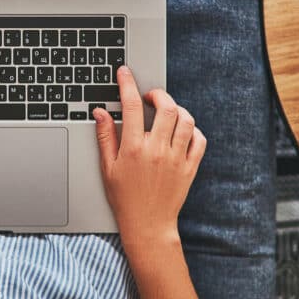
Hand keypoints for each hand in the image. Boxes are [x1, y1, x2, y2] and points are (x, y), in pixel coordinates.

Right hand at [93, 66, 206, 249]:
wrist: (148, 225)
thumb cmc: (125, 198)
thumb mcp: (107, 167)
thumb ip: (104, 137)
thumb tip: (100, 112)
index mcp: (133, 148)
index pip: (130, 106)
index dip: (127, 84)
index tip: (125, 73)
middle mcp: (156, 150)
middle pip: (166, 107)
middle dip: (158, 95)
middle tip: (150, 97)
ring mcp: (176, 158)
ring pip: (186, 120)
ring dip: (177, 109)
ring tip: (166, 112)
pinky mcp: (190, 167)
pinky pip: (199, 140)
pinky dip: (193, 130)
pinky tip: (182, 131)